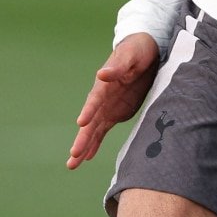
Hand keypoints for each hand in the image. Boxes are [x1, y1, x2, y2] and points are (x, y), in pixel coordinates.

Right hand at [66, 33, 159, 169]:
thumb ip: (117, 66)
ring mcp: (107, 108)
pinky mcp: (116, 114)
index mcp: (104, 84)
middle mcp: (102, 99)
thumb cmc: (135, 51)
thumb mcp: (130, 56)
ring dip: (84, 147)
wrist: (144, 52)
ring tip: (72, 165)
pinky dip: (95, 144)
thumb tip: (101, 74)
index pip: (95, 100)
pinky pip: (103, 131)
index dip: (89, 111)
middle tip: (73, 156)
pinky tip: (87, 157)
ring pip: (93, 131)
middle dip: (82, 139)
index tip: (82, 123)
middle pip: (90, 122)